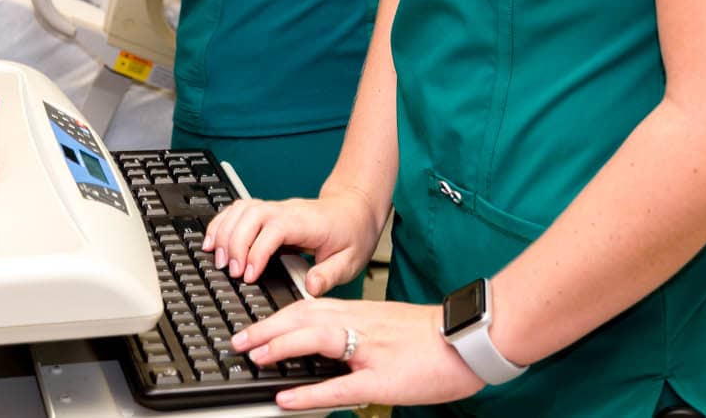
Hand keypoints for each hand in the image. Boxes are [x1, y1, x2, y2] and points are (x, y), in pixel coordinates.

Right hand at [203, 187, 380, 295]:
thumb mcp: (351, 260)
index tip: (248, 276)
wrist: (354, 209)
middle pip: (251, 215)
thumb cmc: (351, 234)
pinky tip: (213, 241)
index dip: (257, 251)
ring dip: (224, 232)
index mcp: (306, 223)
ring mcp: (276, 209)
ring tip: (217, 259)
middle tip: (230, 272)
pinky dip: (222, 223)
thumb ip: (331, 275)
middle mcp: (287, 211)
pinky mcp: (268, 212)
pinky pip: (238, 210)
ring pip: (241, 209)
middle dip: (235, 243)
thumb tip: (311, 286)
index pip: (274, 229)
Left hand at [230, 297, 483, 411]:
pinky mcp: (381, 380)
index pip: (307, 308)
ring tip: (252, 357)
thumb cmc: (431, 337)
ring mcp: (369, 352)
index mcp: (360, 313)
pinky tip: (287, 397)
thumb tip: (327, 344)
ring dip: (280, 347)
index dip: (276, 317)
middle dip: (266, 329)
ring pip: (315, 340)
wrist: (468, 338)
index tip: (251, 326)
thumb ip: (357, 330)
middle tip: (238, 341)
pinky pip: (338, 386)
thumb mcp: (388, 325)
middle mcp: (359, 325)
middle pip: (302, 319)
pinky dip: (309, 392)